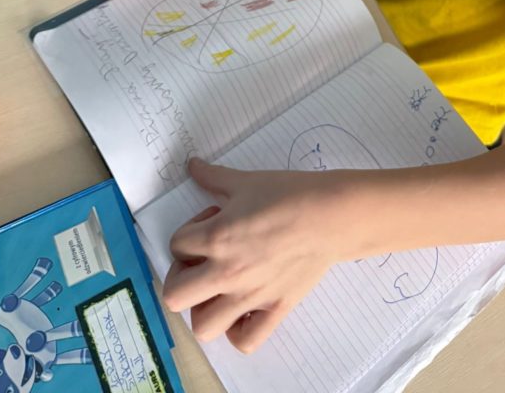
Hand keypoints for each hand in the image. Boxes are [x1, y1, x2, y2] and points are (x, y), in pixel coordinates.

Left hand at [163, 158, 340, 352]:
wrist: (330, 215)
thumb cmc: (289, 194)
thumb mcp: (245, 181)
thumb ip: (213, 176)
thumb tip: (192, 164)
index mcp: (217, 237)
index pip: (176, 245)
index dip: (188, 231)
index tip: (210, 221)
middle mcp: (227, 272)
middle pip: (174, 296)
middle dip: (181, 277)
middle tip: (200, 262)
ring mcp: (250, 296)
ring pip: (203, 327)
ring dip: (203, 308)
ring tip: (217, 289)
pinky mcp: (274, 310)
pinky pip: (245, 341)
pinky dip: (238, 330)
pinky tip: (243, 309)